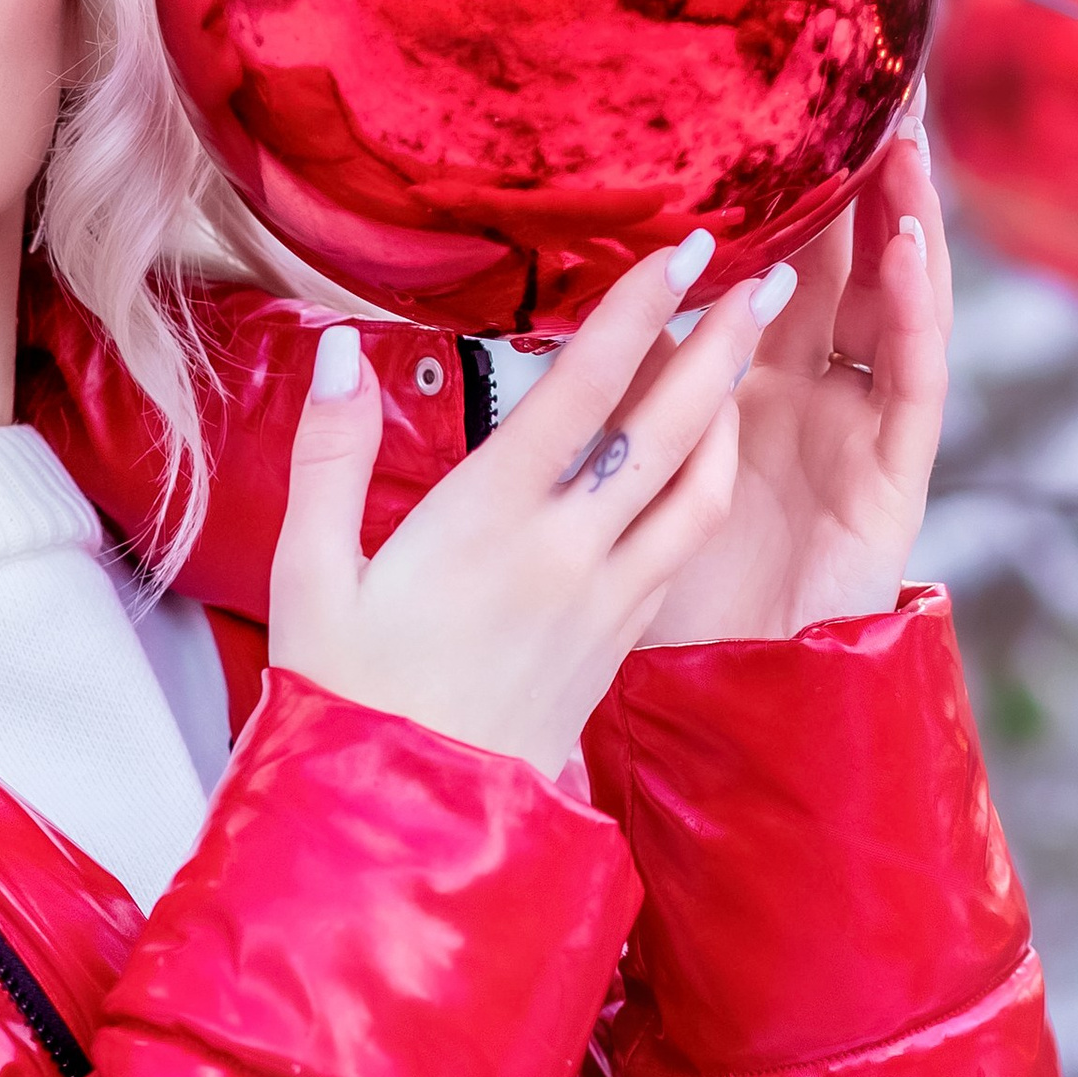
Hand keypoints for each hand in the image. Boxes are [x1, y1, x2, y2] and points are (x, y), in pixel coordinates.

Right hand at [267, 239, 785, 779]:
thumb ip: (331, 452)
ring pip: (700, 490)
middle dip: (725, 339)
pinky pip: (684, 546)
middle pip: (671, 426)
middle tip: (770, 270)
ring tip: (750, 349)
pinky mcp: (620, 646)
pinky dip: (709, 483)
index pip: (584, 389)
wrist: (404, 829)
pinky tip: (709, 453)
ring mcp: (604, 603)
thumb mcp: (307, 574)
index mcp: (487, 522)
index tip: (682, 247)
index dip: (639, 309)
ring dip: (731, 410)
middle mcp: (565, 555)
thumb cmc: (344, 698)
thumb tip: (344, 348)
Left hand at [636, 124, 951, 649]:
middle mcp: (806, 399)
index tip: (775, 111)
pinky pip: (909, 383)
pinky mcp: (889, 480)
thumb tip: (555, 300)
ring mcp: (854, 434)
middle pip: (842, 270)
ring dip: (901, 226)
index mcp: (740, 389)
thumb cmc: (652, 593)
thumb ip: (607, 388)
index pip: (770, 269)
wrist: (709, 698)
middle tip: (869, 90)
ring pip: (891, 309)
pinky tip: (907, 247)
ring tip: (902, 142)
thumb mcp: (615, 466)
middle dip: (858, 185)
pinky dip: (912, 313)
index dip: (783, 197)